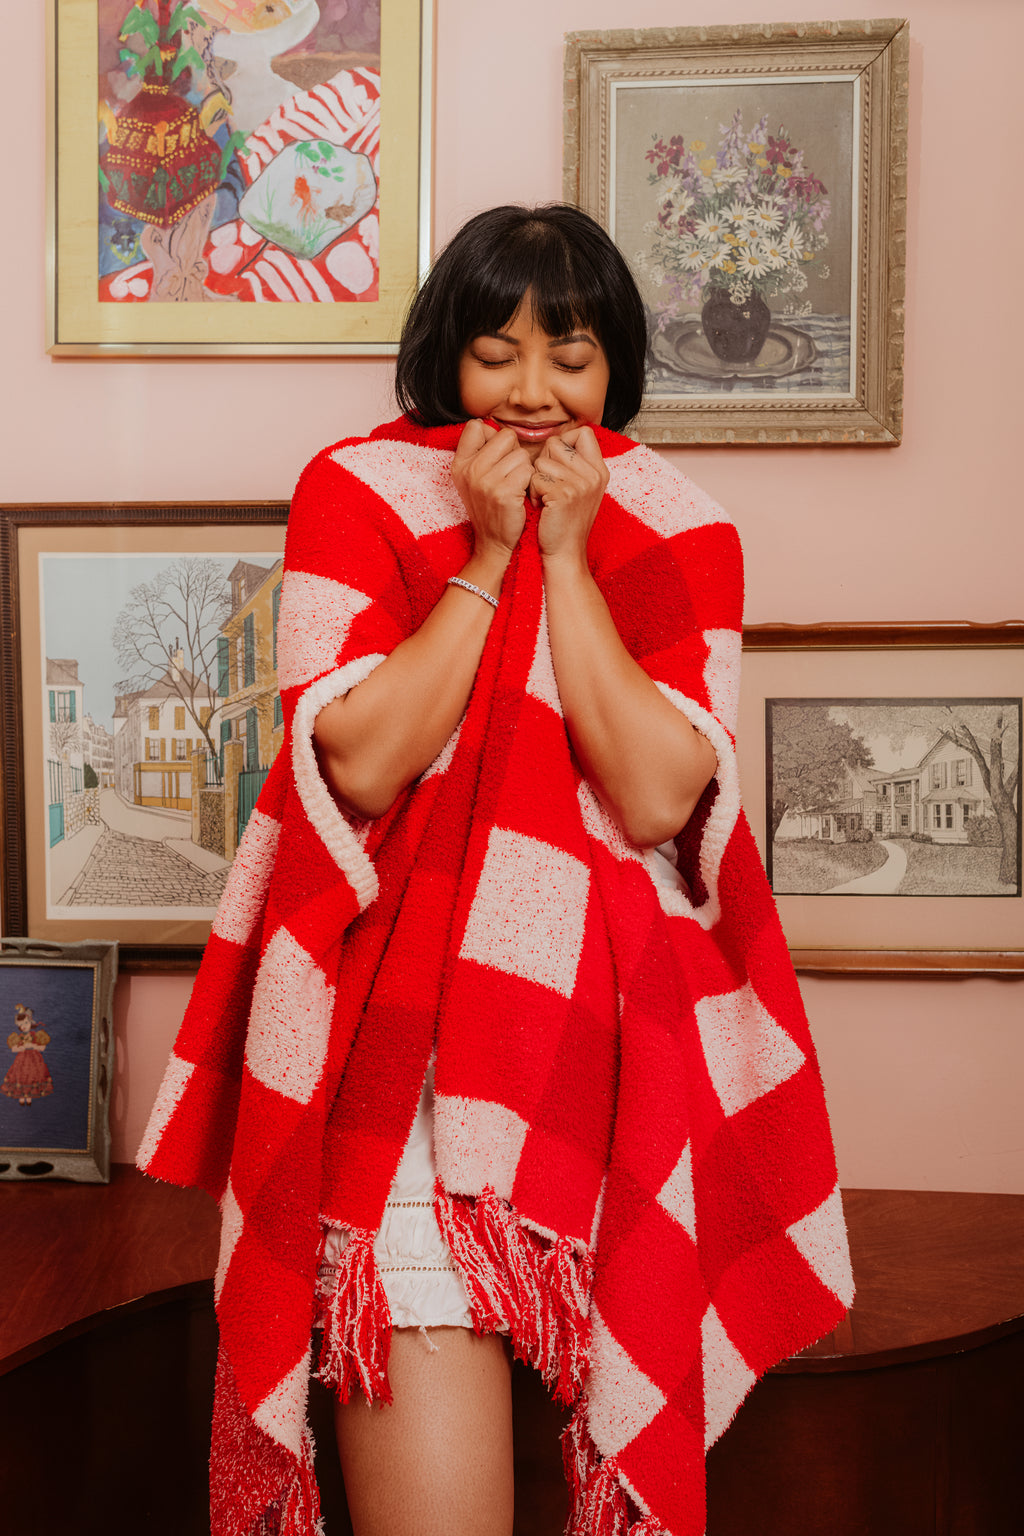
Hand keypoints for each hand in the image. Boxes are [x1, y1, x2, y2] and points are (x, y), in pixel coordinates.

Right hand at [451, 419, 530, 557]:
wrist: (493, 543)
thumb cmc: (490, 507)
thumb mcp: (473, 479)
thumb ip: (478, 451)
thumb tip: (489, 424)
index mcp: (459, 463)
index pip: (476, 426)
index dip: (493, 437)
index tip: (495, 457)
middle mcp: (469, 470)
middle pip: (506, 436)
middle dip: (514, 452)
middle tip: (510, 474)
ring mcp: (485, 481)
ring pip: (521, 454)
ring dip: (524, 469)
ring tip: (515, 486)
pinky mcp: (504, 493)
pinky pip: (528, 470)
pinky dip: (529, 482)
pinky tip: (521, 495)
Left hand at [530, 427, 608, 565]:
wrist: (565, 553)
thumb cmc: (564, 521)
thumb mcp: (579, 489)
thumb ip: (574, 464)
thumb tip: (555, 440)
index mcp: (599, 470)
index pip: (583, 432)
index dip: (564, 442)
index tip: (558, 465)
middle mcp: (594, 474)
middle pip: (555, 443)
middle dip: (544, 463)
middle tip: (549, 488)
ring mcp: (581, 484)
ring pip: (541, 461)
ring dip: (535, 481)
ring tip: (546, 500)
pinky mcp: (564, 494)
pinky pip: (535, 479)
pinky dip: (533, 494)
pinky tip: (542, 508)